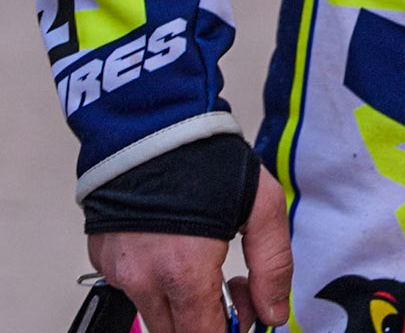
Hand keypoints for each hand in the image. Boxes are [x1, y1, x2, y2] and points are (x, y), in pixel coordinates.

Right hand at [89, 165, 291, 331]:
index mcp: (183, 271)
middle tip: (231, 284)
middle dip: (205, 321)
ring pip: (153, 314)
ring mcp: (119, 271)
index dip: (229, 330)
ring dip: (180, 303)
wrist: (150, 121)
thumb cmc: (202, 154)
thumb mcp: (260, 203)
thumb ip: (273, 264)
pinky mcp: (103, 258)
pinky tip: (173, 244)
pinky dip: (154, 280)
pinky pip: (132, 287)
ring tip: (203, 259)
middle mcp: (144, 279)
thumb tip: (273, 311)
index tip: (244, 310)